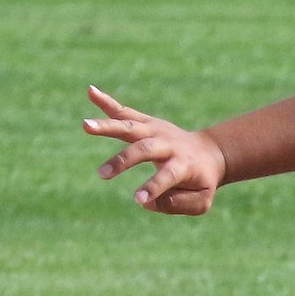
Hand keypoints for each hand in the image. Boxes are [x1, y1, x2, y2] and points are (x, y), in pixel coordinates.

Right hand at [83, 86, 223, 214]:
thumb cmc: (201, 181)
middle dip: (123, 161)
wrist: (209, 153)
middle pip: (145, 149)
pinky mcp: (146, 122)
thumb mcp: (201, 199)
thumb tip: (148, 202)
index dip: (154, 187)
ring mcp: (156, 130)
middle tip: (102, 174)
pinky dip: (107, 102)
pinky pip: (124, 111)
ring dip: (107, 126)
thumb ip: (179, 204)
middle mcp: (168, 144)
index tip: (138, 200)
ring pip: (130, 127)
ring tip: (85, 125)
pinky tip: (90, 91)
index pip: (168, 176)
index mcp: (184, 164)